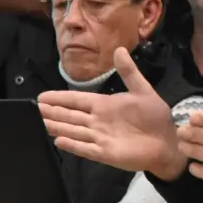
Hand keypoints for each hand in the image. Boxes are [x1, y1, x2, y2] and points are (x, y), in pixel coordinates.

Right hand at [39, 47, 184, 179]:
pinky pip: (86, 148)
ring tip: (40, 122)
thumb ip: (129, 72)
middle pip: (70, 116)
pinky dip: (74, 145)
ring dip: (58, 127)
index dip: (60, 98)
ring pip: (74, 131)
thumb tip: (119, 49)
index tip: (42, 96)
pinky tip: (59, 141)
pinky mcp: (106, 153)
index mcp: (105, 105)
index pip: (77, 100)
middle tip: (33, 109)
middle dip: (52, 112)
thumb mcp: (142, 90)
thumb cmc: (155, 117)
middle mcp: (98, 121)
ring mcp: (100, 138)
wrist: (168, 141)